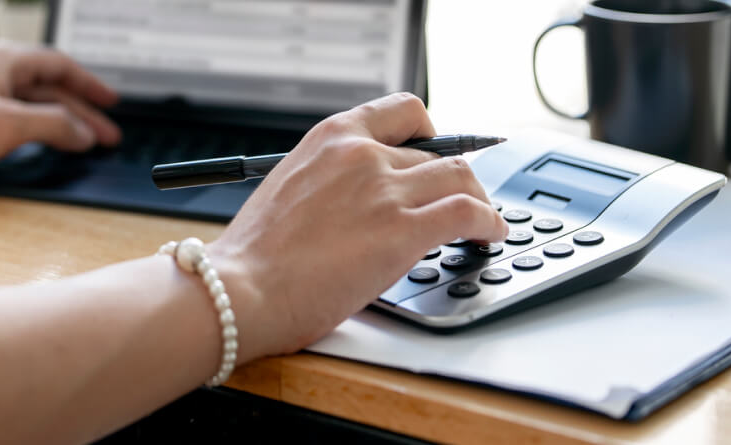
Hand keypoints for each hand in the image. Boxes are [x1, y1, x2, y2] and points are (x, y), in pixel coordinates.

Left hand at [0, 40, 121, 182]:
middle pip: (48, 89)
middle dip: (79, 112)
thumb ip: (54, 126)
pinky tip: (36, 147)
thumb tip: (82, 132)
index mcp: (8, 61)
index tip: (110, 103)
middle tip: (104, 135)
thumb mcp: (11, 124)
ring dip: (56, 125)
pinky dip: (31, 134)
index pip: (61, 66)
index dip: (90, 86)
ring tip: (79, 144)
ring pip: (28, 106)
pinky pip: (9, 122)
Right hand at [207, 93, 508, 358]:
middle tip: (458, 202)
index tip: (436, 148)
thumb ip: (329, 181)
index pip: (403, 111)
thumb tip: (357, 199)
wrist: (242, 289)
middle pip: (438, 154)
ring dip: (479, 200)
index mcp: (331, 138)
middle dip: (453, 181)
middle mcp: (363, 155)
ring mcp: (386, 191)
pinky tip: (488, 236)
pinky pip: (469, 214)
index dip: (430, 132)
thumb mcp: (289, 188)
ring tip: (482, 221)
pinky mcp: (404, 231)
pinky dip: (489, 224)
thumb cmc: (254, 256)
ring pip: (462, 179)